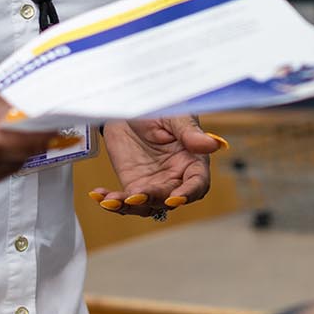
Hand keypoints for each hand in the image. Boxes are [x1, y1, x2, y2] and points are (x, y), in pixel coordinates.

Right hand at [0, 61, 56, 198]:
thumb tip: (20, 116)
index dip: (28, 139)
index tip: (57, 127)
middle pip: (0, 161)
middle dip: (30, 141)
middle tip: (51, 118)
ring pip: (2, 171)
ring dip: (19, 150)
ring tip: (23, 124)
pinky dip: (5, 158)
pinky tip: (1, 138)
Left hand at [93, 117, 224, 217]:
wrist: (131, 106)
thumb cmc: (160, 108)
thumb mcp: (175, 116)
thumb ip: (190, 133)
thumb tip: (212, 144)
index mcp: (193, 161)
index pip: (197, 184)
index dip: (188, 193)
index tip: (175, 198)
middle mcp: (176, 177)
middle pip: (169, 198)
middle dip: (153, 200)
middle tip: (134, 196)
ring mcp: (154, 184)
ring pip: (147, 206)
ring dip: (130, 207)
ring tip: (112, 201)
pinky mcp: (133, 184)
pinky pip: (124, 200)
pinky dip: (112, 201)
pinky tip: (100, 196)